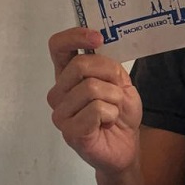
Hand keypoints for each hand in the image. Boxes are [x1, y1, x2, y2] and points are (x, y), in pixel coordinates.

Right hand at [47, 27, 142, 174]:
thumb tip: (97, 47)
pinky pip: (96, 109)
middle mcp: (59, 93)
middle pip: (80, 66)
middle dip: (110, 77)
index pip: (58, 47)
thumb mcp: (120, 82)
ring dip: (114, 99)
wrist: (126, 147)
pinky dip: (111, 113)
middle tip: (117, 94)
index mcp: (68, 77)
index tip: (97, 39)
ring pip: (91, 88)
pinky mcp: (70, 131)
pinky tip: (107, 123)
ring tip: (113, 112)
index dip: (75, 37)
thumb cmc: (119, 114)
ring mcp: (61, 113)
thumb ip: (107, 65)